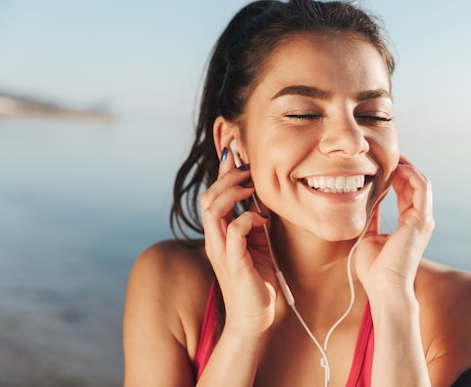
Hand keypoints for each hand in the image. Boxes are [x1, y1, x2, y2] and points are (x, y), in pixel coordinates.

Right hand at [199, 151, 276, 337]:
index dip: (221, 173)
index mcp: (218, 233)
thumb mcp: (257, 243)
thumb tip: (261, 198)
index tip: (234, 153)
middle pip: (208, 197)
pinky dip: (248, 219)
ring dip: (233, 193)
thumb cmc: (256, 280)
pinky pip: (234, 230)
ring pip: (213, 209)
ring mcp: (221, 250)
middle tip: (247, 170)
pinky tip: (262, 220)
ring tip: (252, 187)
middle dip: (227, 178)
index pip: (212, 196)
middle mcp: (214, 239)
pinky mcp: (233, 262)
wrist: (253, 317)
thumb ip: (255, 221)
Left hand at [355, 157, 433, 296]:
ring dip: (407, 168)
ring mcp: (422, 220)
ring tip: (392, 157)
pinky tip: (398, 167)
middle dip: (401, 168)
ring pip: (420, 183)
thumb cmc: (375, 270)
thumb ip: (372, 219)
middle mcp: (419, 221)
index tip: (380, 165)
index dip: (395, 177)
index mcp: (407, 225)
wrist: (384, 287)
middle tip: (385, 155)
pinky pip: (422, 188)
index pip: (405, 193)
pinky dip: (411, 174)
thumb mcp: (369, 237)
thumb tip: (368, 204)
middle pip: (414, 185)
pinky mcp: (422, 220)